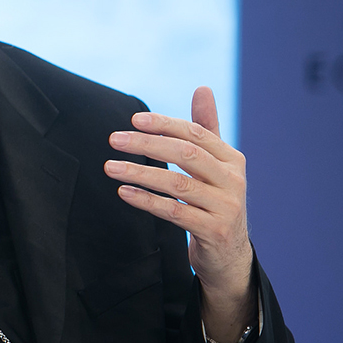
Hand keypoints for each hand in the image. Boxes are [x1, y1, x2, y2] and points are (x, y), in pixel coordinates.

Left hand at [103, 87, 256, 342]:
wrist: (229, 255)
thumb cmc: (215, 200)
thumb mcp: (215, 164)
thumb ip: (206, 128)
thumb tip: (202, 87)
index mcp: (232, 160)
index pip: (195, 134)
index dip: (164, 124)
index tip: (133, 120)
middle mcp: (233, 181)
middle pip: (186, 155)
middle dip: (147, 145)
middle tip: (113, 139)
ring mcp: (226, 207)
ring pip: (177, 184)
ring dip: (139, 173)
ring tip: (109, 167)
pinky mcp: (213, 231)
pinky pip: (174, 212)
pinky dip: (146, 201)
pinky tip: (123, 192)